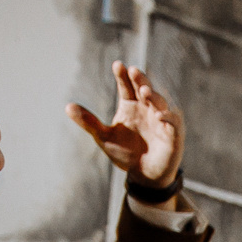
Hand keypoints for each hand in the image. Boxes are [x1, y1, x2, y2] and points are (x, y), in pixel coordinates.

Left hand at [68, 61, 184, 187]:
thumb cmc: (125, 153)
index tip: (118, 65)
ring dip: (154, 96)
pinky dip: (169, 117)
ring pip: (160, 102)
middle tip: (133, 71)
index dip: (123, 76)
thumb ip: (89, 122)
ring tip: (144, 92)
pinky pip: (174, 122)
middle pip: (144, 87)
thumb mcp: (104, 137)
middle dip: (140, 79)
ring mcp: (161, 119)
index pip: (126, 85)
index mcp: (130, 104)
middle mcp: (146, 107)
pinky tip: (160, 115)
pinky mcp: (173, 134)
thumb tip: (67, 107)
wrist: (143, 176)